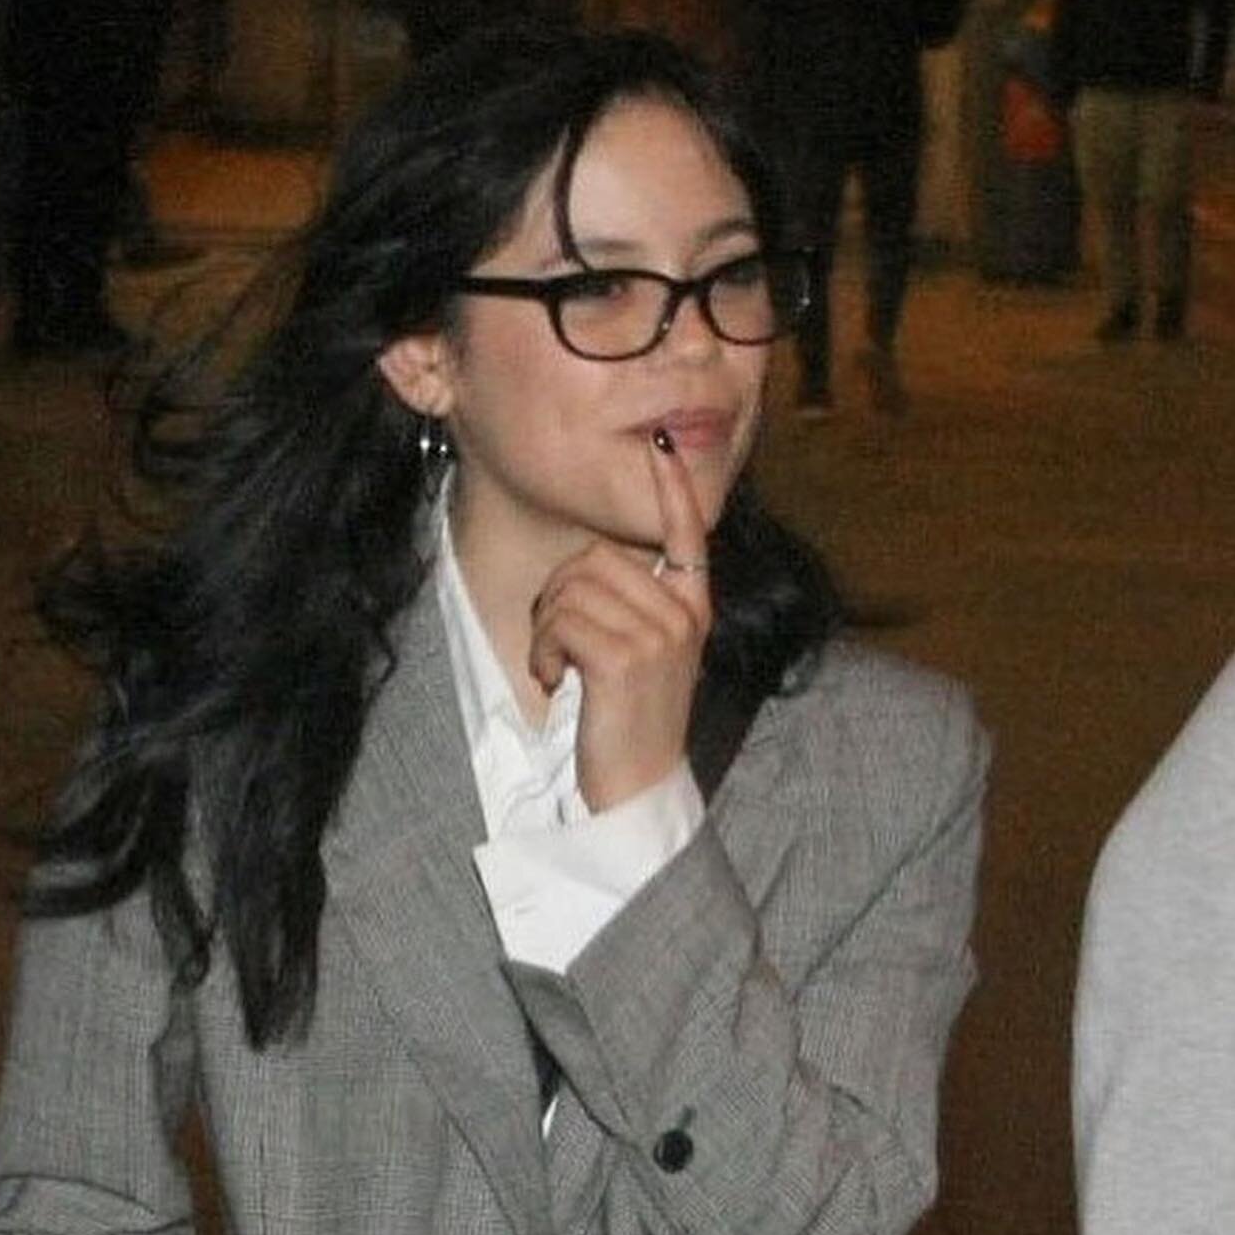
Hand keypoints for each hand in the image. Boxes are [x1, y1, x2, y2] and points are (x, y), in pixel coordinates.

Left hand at [528, 430, 711, 812]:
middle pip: (596, 556)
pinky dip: (542, 650)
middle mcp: (681, 615)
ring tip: (558, 667)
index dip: (672, 488)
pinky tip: (553, 679)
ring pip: (573, 586)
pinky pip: (561, 620)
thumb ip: (633, 606)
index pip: (688, 534)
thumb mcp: (644, 655)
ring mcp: (658, 635)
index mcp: (692, 608)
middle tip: (559, 644)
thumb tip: (591, 562)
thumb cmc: (628, 722)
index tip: (663, 445)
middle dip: (559, 594)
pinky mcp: (624, 658)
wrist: (637, 789)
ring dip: (546, 627)